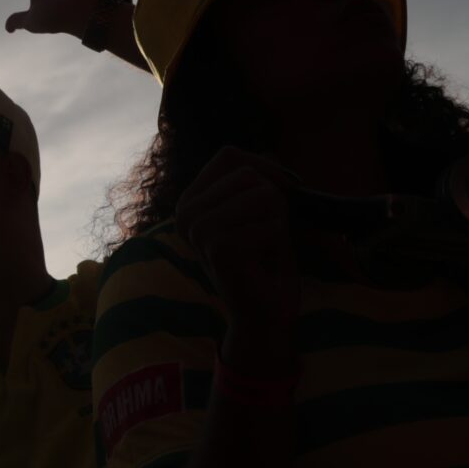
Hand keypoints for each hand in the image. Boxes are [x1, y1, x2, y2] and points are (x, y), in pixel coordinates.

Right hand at [175, 148, 302, 365]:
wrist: (265, 311)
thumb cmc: (264, 259)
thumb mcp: (259, 211)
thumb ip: (257, 181)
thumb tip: (270, 157)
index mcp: (190, 201)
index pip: (229, 156)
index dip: (264, 167)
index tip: (283, 190)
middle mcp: (185, 214)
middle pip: (246, 173)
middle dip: (272, 199)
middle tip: (265, 231)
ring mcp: (198, 232)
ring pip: (261, 194)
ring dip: (275, 220)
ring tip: (263, 246)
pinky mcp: (218, 249)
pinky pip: (269, 223)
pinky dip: (277, 240)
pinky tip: (263, 260)